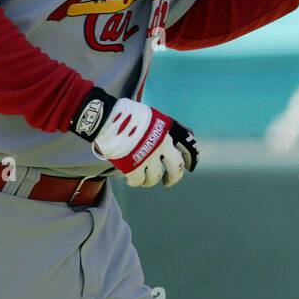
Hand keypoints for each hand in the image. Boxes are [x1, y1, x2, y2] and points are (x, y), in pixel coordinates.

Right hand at [71, 89, 198, 187]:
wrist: (106, 117)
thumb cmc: (129, 115)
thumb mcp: (154, 117)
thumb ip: (166, 129)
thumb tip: (185, 136)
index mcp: (168, 132)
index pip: (189, 148)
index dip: (192, 159)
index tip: (190, 167)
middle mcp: (161, 145)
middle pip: (176, 169)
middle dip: (173, 178)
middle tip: (168, 182)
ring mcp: (147, 156)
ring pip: (154, 178)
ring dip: (149, 181)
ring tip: (144, 179)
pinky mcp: (132, 165)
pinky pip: (138, 181)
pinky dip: (135, 182)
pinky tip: (131, 180)